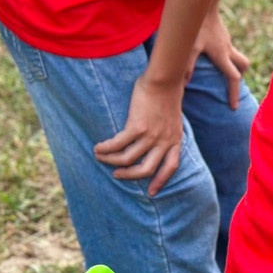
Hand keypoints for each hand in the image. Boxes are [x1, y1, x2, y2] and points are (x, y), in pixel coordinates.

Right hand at [93, 71, 185, 195]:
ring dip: (110, 160)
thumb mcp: (172, 118)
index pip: (171, 167)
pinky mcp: (138, 127)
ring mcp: (151, 135)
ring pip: (127, 159)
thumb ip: (165, 131)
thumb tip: (152, 140)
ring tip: (100, 156)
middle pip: (145, 170)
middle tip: (117, 174)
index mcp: (175, 139)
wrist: (164, 79)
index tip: (151, 192)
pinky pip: (117, 145)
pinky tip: (98, 147)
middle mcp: (164, 141)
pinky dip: (105, 149)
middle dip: (129, 176)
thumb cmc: (167, 94)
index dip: (160, 181)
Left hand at [189, 9, 249, 109]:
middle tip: (230, 86)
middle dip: (239, 77)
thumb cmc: (196, 27)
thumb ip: (186, 66)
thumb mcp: (189, 47)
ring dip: (235, 66)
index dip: (233, 94)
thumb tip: (184, 85)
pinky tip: (211, 56)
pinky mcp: (223, 36)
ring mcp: (227, 42)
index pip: (233, 78)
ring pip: (239, 57)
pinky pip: (229, 50)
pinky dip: (226, 57)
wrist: (204, 6)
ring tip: (222, 73)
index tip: (234, 108)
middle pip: (243, 66)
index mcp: (222, 56)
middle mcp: (228, 50)